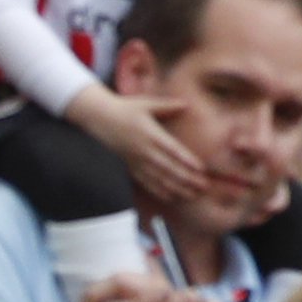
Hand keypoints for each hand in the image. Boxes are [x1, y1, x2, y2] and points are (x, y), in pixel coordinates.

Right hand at [75, 92, 200, 196]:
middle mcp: (143, 150)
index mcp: (150, 134)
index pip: (172, 150)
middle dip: (186, 179)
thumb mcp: (146, 104)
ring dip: (176, 188)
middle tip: (204, 187)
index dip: (187, 160)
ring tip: (192, 195)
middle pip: (168, 168)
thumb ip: (168, 106)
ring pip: (158, 178)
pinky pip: (144, 182)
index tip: (201, 169)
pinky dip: (158, 190)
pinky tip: (171, 198)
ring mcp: (135, 160)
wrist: (97, 117)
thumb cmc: (125, 108)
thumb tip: (186, 104)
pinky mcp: (129, 166)